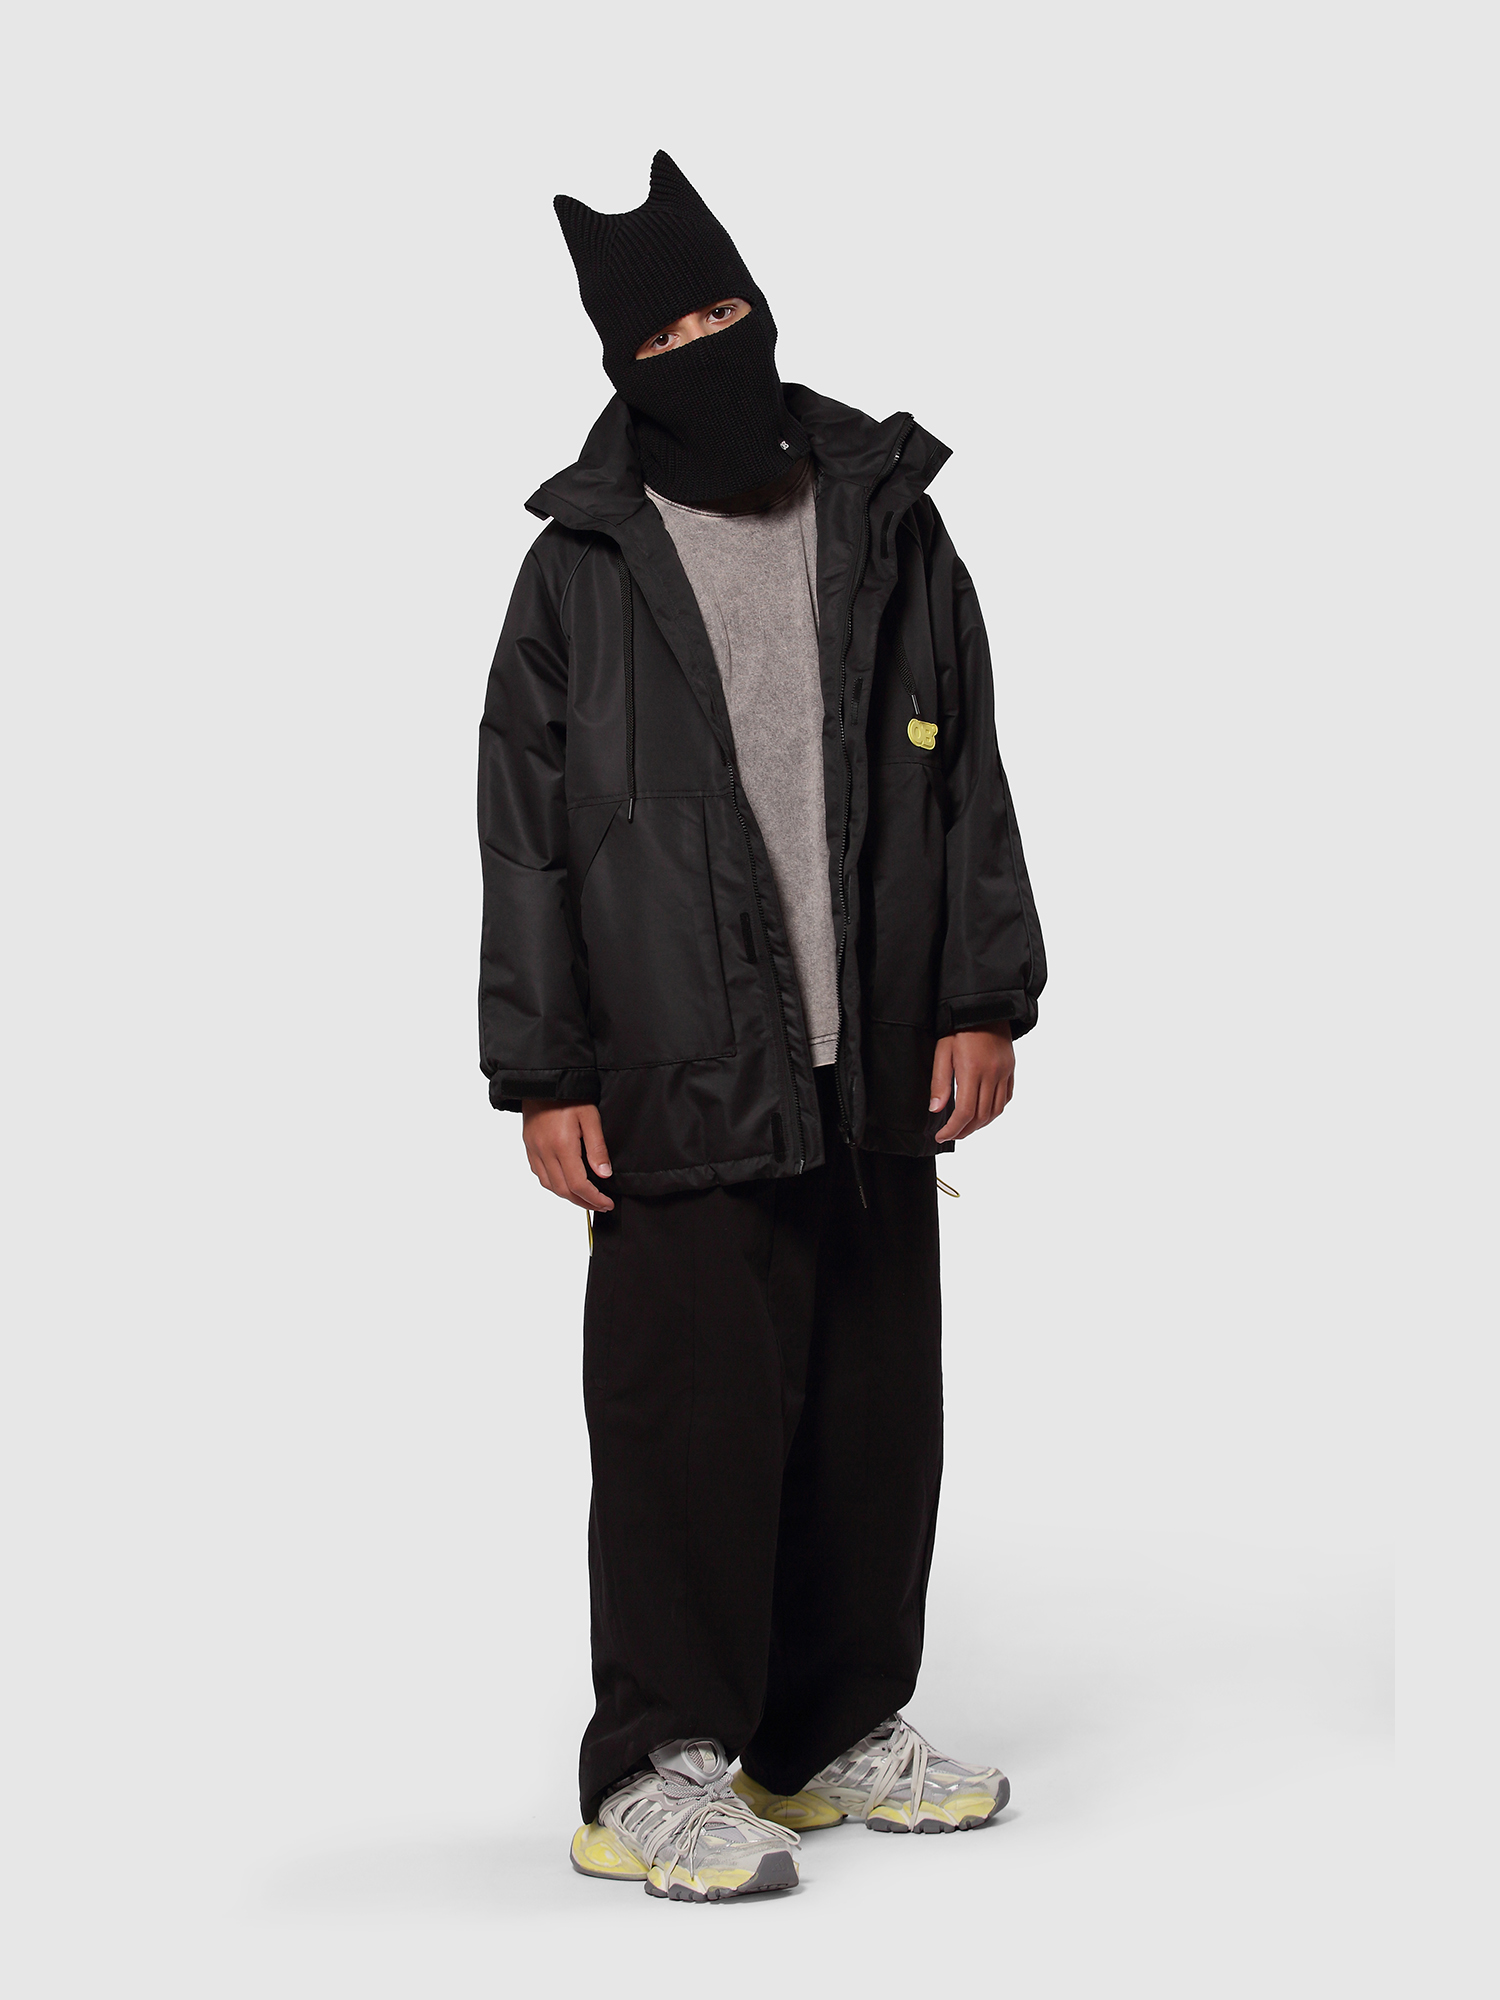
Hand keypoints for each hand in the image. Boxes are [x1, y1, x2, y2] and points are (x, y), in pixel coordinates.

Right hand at [521, 1100, 613, 1210]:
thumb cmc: (569, 1095)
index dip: (594, 1198)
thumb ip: (597, 1147)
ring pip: (549, 1185)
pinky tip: (565, 1182)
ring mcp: (534, 1150)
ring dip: (568, 1196)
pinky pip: (539, 1173)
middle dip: (583, 1202)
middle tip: (600, 1204)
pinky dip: (553, 1184)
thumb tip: (604, 1174)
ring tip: (585, 1197)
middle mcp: (545, 1151)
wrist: (542, 1079)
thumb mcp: (590, 1116)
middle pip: (563, 1190)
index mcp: (562, 1145)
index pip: (578, 1184)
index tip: (607, 1203)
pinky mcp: (529, 1146)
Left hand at [930, 1025, 1014, 1142]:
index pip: (965, 1112)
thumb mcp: (942, 1051)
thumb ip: (939, 1082)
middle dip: (965, 1131)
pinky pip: (1006, 1098)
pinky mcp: (1011, 1069)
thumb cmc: (959, 1026)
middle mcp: (992, 1074)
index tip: (941, 1135)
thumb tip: (936, 1109)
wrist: (984, 1006)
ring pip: (996, 1111)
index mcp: (972, 1070)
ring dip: (981, 1124)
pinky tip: (983, 1112)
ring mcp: (1004, 1072)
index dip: (953, 1129)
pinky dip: (995, 1111)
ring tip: (965, 1128)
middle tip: (951, 1135)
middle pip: (981, 1116)